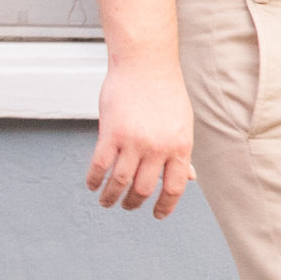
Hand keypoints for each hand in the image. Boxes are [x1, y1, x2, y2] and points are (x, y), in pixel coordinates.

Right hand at [86, 56, 194, 218]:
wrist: (146, 64)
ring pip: (120, 182)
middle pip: (144, 189)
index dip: (165, 206)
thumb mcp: (182, 123)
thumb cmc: (165, 93)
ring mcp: (135, 141)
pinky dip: (94, 180)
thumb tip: (189, 178)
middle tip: (126, 206)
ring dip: (111, 198)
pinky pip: (100, 166)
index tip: (157, 215)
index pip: (175, 187)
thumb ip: (181, 152)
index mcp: (181, 145)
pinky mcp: (111, 133)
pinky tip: (92, 185)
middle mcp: (159, 147)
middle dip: (134, 203)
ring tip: (106, 202)